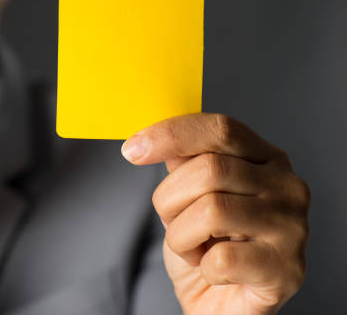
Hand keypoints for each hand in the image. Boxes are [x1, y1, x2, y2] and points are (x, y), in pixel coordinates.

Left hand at [121, 113, 309, 314]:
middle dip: (170, 200)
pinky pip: (222, 259)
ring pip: (212, 211)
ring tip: (194, 246)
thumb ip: (184, 161)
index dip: (172, 134)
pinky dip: (202, 267)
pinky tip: (213, 270)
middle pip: (210, 169)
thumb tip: (159, 136)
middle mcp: (287, 186)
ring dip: (181, 235)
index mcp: (266, 158)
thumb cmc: (208, 244)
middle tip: (172, 221)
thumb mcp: (189, 194)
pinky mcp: (286, 270)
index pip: (220, 129)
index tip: (133, 149)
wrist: (221, 301)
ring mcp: (292, 228)